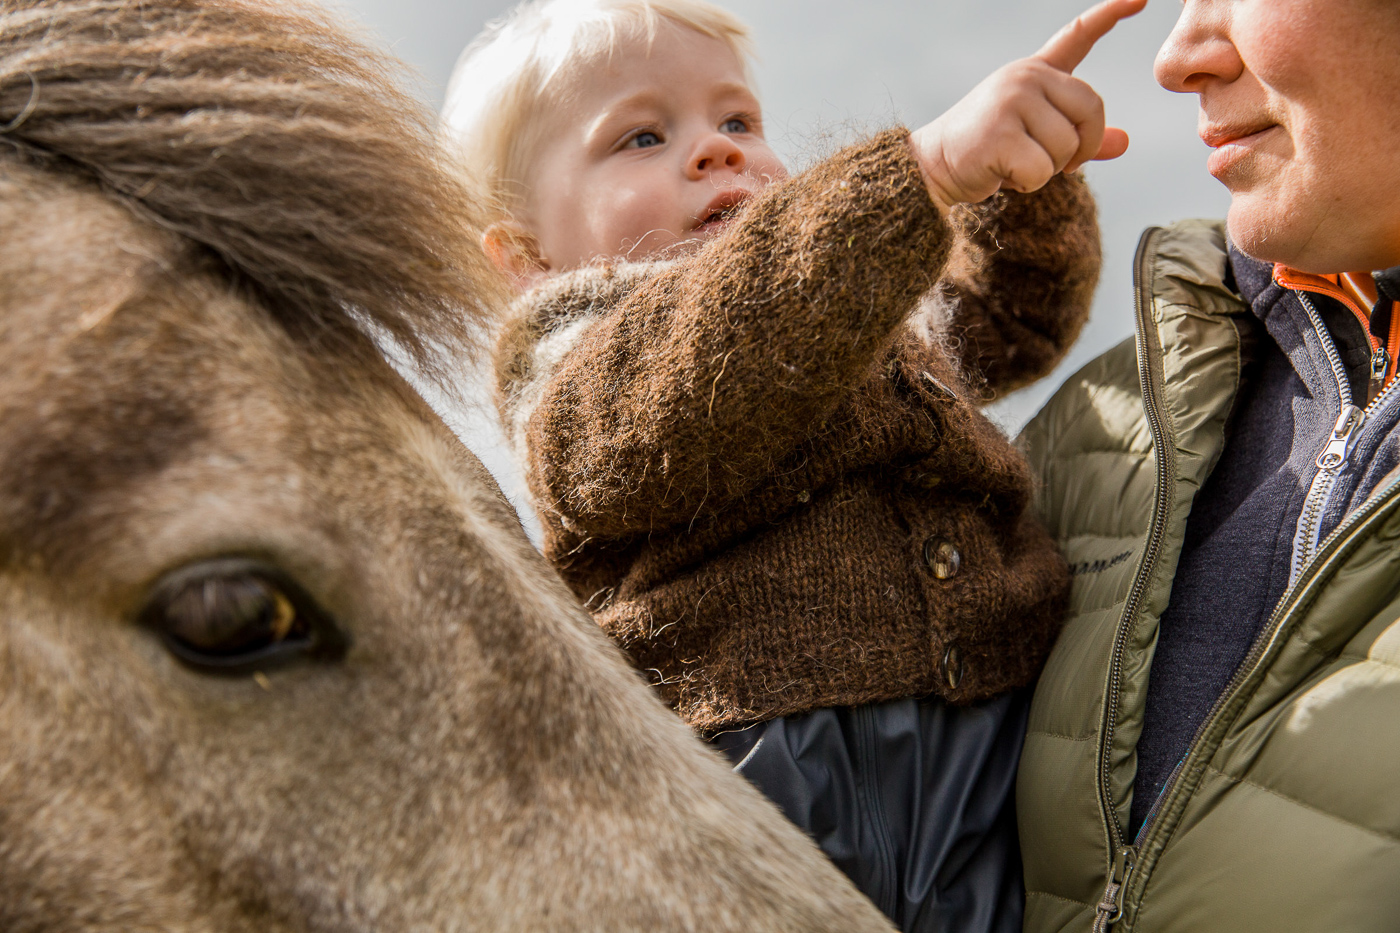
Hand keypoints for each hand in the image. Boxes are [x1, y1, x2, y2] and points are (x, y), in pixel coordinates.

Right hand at [909, 0, 1144, 208]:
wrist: (932, 166)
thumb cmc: (986, 151)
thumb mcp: (1037, 137)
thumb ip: (1080, 136)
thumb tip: (1124, 143)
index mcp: (1035, 72)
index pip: (1077, 35)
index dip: (1111, 13)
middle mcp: (1025, 78)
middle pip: (1091, 108)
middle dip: (1084, 146)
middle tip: (1062, 165)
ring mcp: (1011, 102)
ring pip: (1067, 146)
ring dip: (1049, 171)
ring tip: (1016, 165)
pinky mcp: (1000, 134)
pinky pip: (1042, 169)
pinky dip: (1028, 184)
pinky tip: (1004, 175)